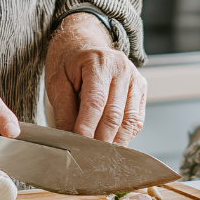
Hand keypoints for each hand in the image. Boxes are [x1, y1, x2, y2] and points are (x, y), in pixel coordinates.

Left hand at [44, 12, 145, 144]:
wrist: (84, 42)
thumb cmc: (69, 62)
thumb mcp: (58, 81)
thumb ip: (64, 110)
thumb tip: (68, 139)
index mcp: (99, 62)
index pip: (95, 101)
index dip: (88, 126)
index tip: (79, 145)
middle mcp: (122, 69)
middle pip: (115, 114)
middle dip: (102, 140)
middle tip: (89, 158)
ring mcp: (135, 78)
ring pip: (129, 120)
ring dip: (116, 142)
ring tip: (102, 157)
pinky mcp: (141, 88)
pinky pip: (137, 119)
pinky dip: (126, 135)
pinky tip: (113, 144)